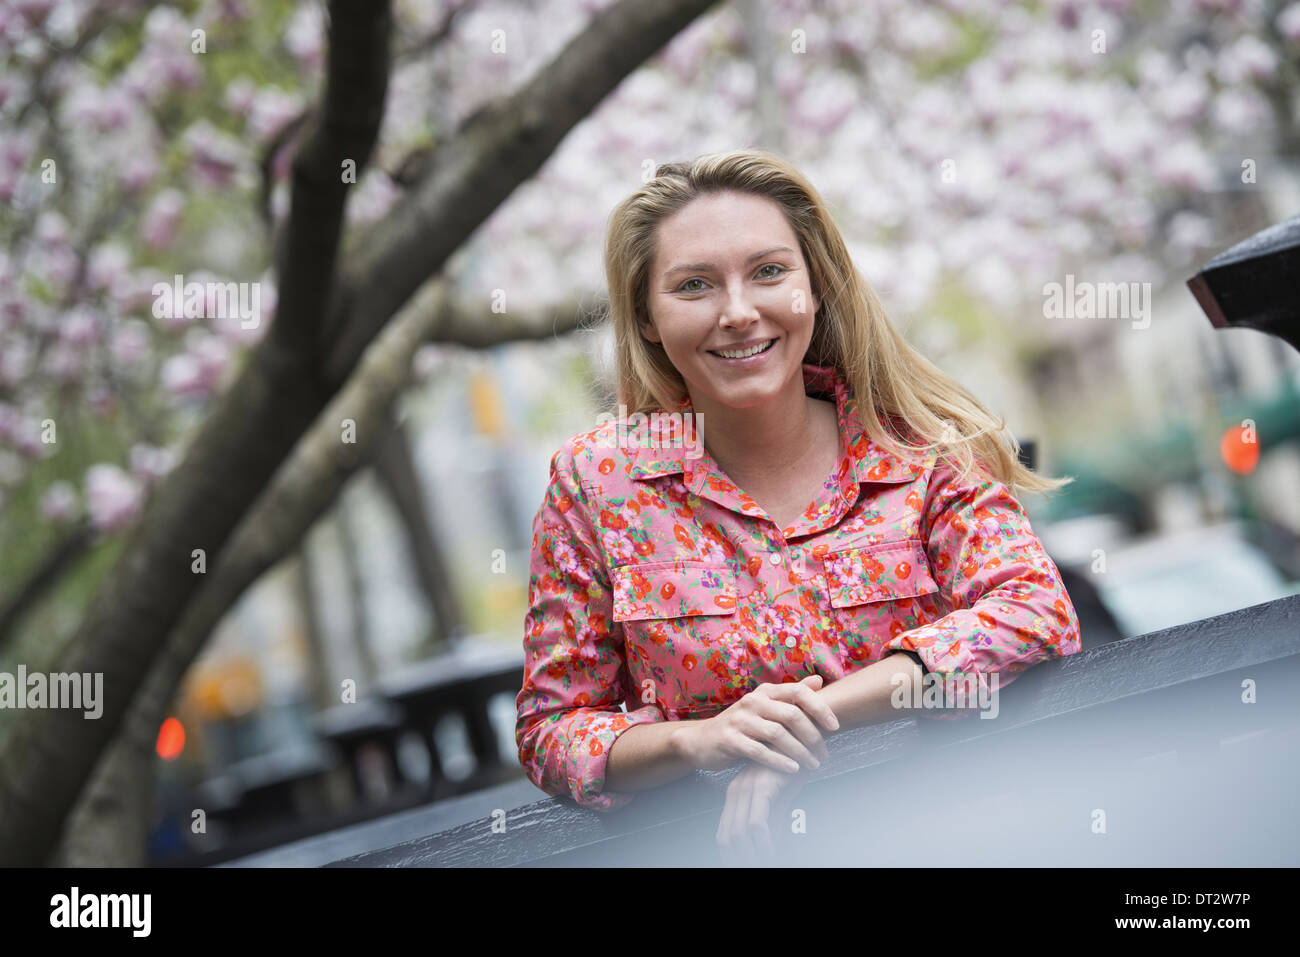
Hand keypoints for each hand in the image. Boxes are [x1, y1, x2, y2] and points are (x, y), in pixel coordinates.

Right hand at [678, 674, 838, 774]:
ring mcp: (739, 720)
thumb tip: (819, 681)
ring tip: (813, 764)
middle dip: (813, 736)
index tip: (835, 726)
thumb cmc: (741, 725)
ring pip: (777, 734)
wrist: (702, 741)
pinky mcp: (729, 739)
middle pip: (791, 715)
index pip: (798, 692)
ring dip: (800, 752)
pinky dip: (779, 761)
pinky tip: (793, 769)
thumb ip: (791, 695)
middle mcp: (752, 701)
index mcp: (764, 692)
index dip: (820, 708)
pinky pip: (759, 751)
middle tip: (824, 753)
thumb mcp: (765, 706)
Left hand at [716, 761, 808, 864]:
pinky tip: (770, 851)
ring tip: (763, 861)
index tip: (738, 864)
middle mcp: (736, 792)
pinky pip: (757, 823)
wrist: (802, 742)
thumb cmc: (790, 768)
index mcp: (735, 795)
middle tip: (752, 866)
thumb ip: (771, 822)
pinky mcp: (761, 788)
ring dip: (751, 854)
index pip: (723, 833)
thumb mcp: (778, 801)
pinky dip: (763, 842)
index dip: (729, 854)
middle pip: (727, 836)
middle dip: (738, 858)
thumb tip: (768, 846)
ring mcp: (746, 789)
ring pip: (739, 832)